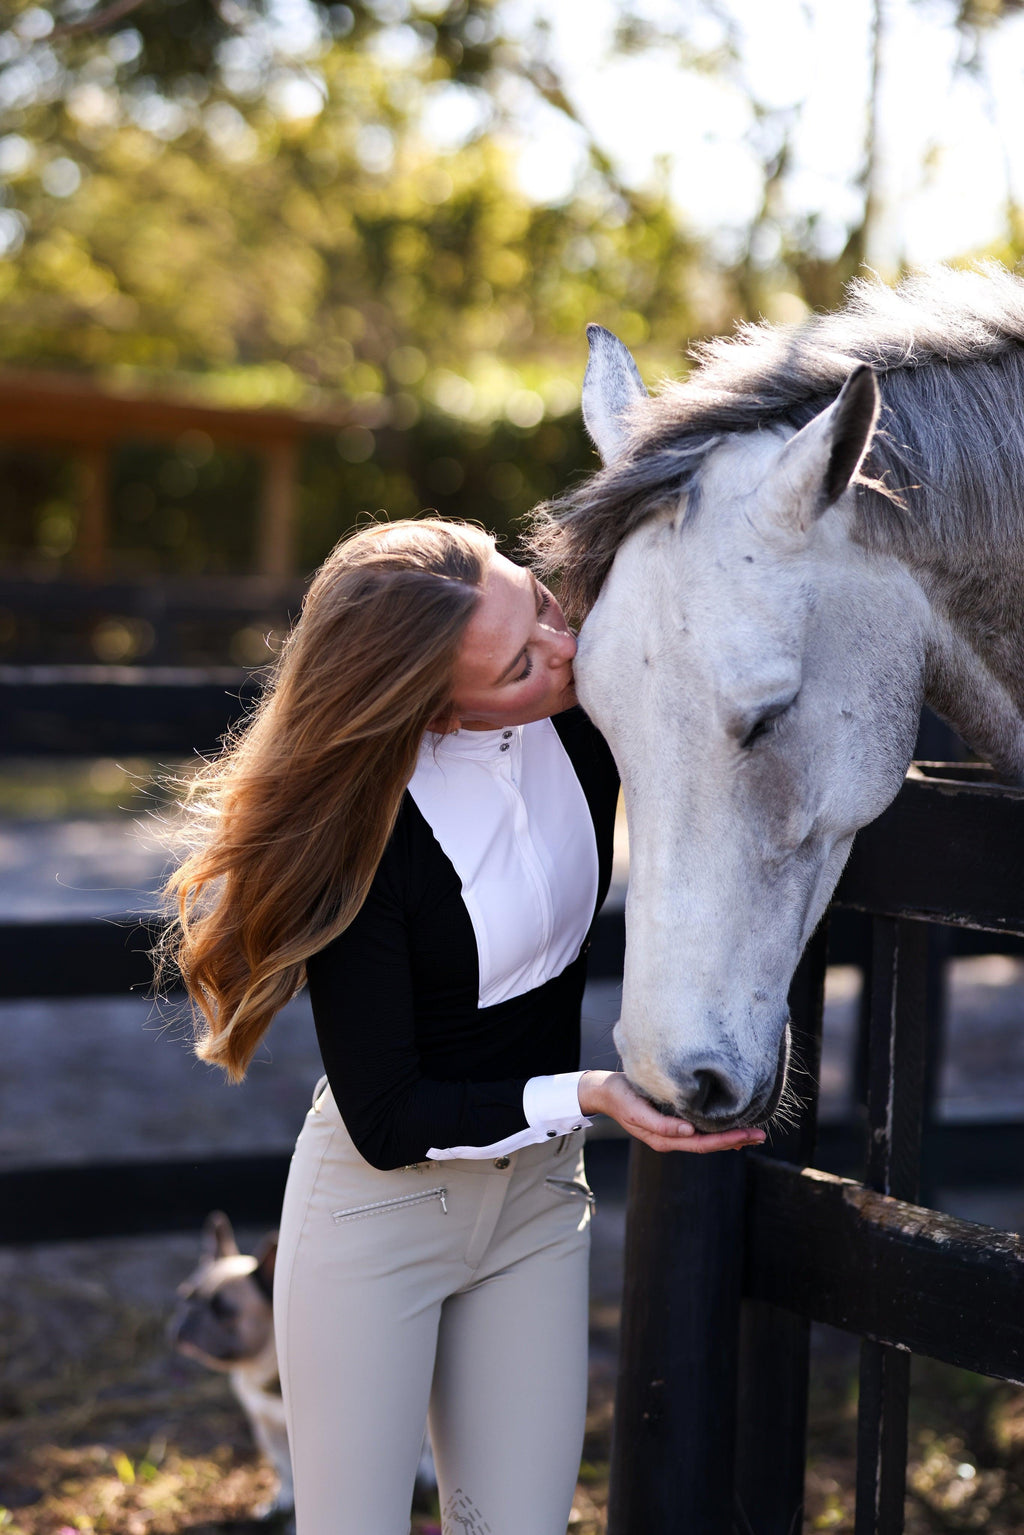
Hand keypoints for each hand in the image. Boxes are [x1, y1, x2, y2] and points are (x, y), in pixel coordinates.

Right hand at [577, 1069, 766, 1154]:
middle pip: (709, 1144)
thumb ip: (661, 1124)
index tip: (748, 1135)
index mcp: (665, 1140)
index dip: (727, 1141)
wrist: (605, 1091)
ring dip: (730, 1136)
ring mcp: (673, 1133)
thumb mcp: (637, 1110)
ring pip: (706, 1139)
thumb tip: (689, 1132)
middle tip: (761, 1135)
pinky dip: (718, 1130)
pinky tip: (731, 1126)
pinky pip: (700, 1131)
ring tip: (753, 1133)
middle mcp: (672, 1139)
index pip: (702, 1144)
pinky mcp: (673, 1122)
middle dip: (735, 1140)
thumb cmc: (621, 1096)